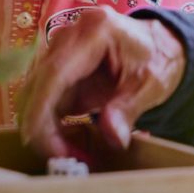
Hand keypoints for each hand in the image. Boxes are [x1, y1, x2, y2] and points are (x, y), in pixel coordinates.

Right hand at [16, 9, 186, 161]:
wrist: (159, 45)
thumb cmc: (158, 58)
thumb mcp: (151, 84)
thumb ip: (128, 109)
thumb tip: (112, 139)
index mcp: (94, 32)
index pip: (55, 72)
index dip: (41, 109)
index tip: (39, 142)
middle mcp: (68, 37)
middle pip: (37, 83)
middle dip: (41, 126)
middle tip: (61, 160)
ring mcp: (59, 51)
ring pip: (34, 94)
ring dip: (44, 128)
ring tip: (69, 155)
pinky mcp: (58, 69)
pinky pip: (44, 99)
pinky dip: (51, 125)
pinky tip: (67, 145)